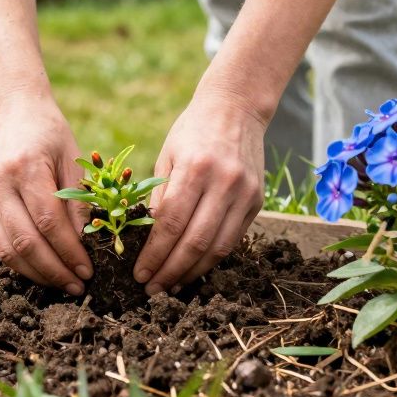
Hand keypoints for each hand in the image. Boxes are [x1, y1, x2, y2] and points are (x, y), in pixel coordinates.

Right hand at [0, 96, 92, 293]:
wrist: (12, 112)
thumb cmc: (49, 133)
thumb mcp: (72, 158)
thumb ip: (78, 200)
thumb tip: (88, 243)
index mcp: (25, 167)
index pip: (48, 222)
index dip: (69, 251)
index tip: (89, 270)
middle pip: (26, 241)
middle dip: (54, 270)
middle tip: (78, 285)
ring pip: (7, 250)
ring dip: (36, 274)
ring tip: (62, 284)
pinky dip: (20, 263)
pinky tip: (42, 271)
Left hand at [134, 93, 266, 294]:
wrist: (236, 107)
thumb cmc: (192, 130)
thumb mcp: (167, 156)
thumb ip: (159, 197)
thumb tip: (147, 241)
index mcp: (194, 168)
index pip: (171, 223)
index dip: (154, 254)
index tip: (139, 274)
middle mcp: (223, 182)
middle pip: (195, 241)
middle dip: (170, 271)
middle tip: (152, 290)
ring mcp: (245, 193)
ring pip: (218, 247)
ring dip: (192, 272)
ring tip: (171, 286)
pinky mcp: (257, 201)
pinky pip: (233, 239)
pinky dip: (212, 258)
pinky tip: (194, 268)